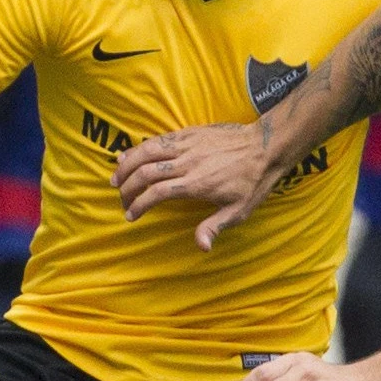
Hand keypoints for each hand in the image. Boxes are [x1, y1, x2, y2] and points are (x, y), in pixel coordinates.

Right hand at [113, 122, 270, 247]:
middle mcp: (188, 162)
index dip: (139, 205)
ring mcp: (187, 145)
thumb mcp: (239, 210)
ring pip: (147, 151)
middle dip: (127, 187)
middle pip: (146, 172)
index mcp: (197, 183)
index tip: (130, 215)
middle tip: (121, 199)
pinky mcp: (189, 133)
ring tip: (115, 178)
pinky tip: (129, 155)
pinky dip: (140, 147)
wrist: (266, 147)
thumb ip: (215, 226)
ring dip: (127, 164)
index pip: (157, 193)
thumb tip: (200, 246)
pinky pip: (158, 139)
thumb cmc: (253, 182)